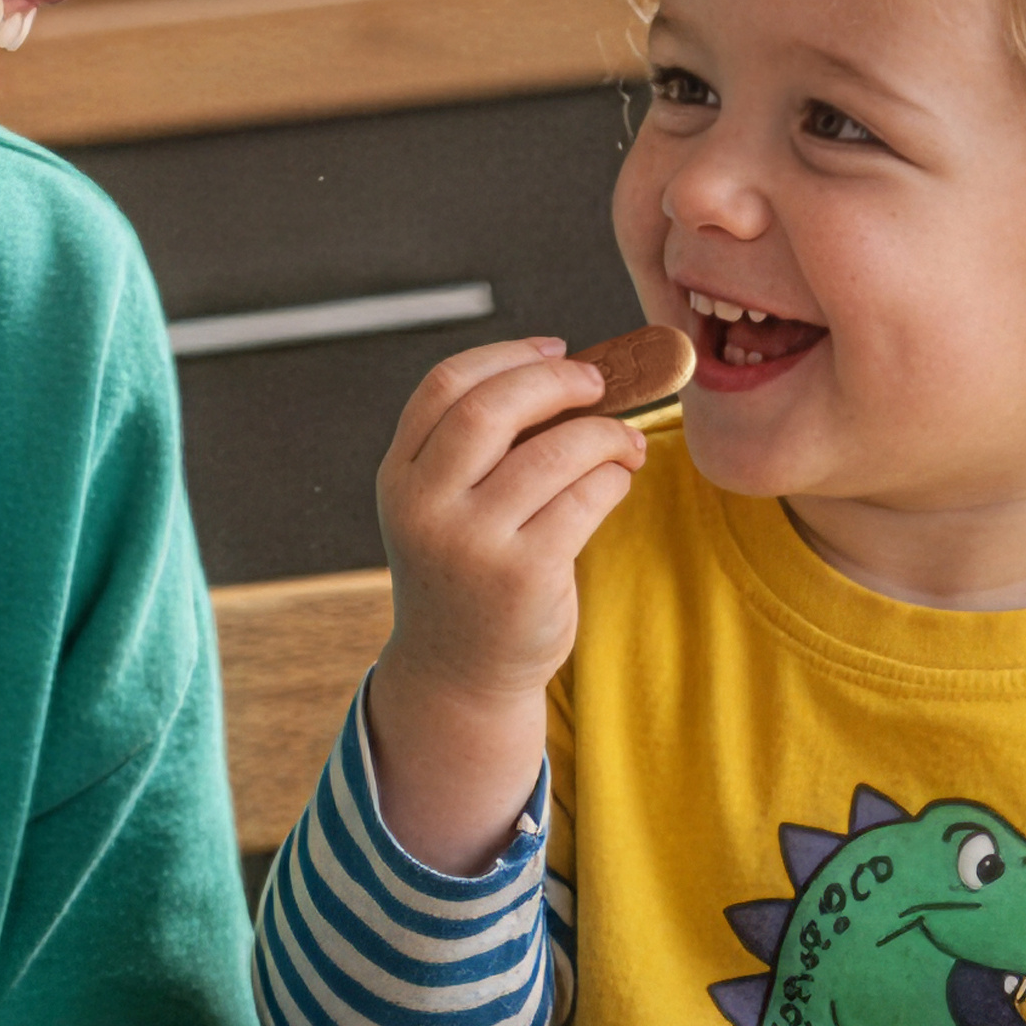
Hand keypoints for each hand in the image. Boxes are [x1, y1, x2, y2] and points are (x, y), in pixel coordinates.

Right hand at [357, 336, 648, 870]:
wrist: (458, 674)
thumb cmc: (466, 575)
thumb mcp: (444, 507)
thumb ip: (481, 448)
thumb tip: (573, 376)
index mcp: (400, 478)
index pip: (444, 387)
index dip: (507, 356)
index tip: (556, 350)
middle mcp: (426, 507)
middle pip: (493, 407)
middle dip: (558, 382)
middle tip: (600, 384)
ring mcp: (471, 544)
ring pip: (554, 452)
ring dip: (606, 434)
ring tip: (626, 442)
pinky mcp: (523, 577)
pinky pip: (586, 499)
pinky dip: (614, 478)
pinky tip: (619, 481)